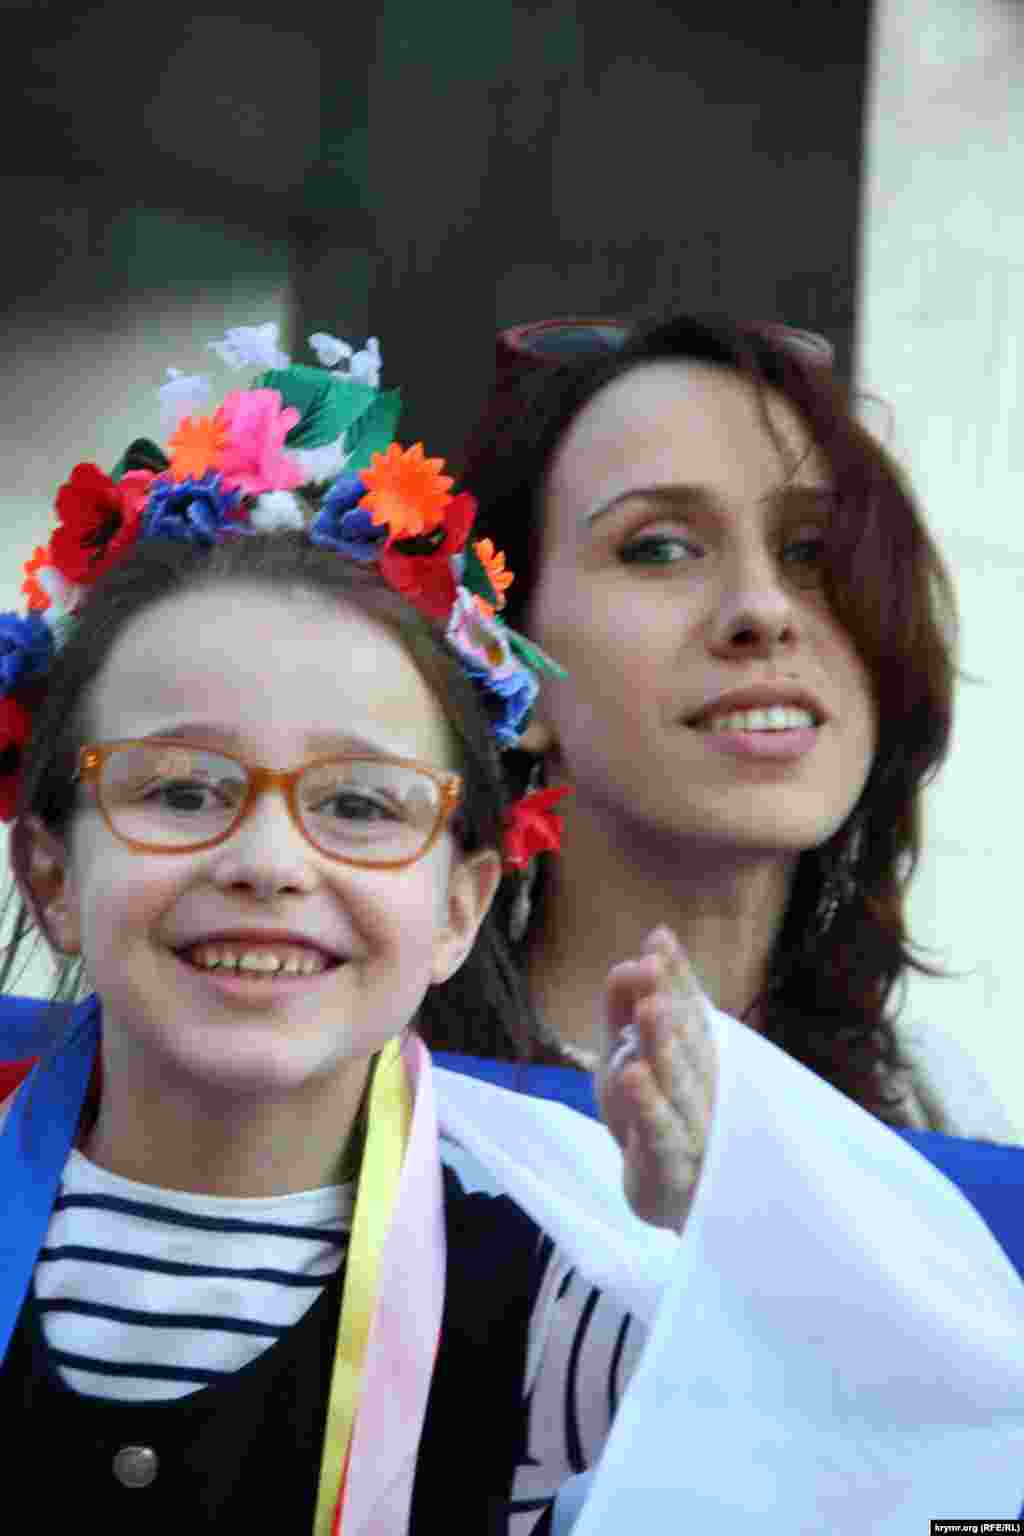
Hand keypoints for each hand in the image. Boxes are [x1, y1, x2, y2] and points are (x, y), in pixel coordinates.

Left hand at [595, 926, 715, 1232]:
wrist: (671, 1202)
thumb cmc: (650, 1120)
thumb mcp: (623, 1058)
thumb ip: (623, 1011)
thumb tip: (631, 960)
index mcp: (698, 1057)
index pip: (690, 1010)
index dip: (676, 976)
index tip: (658, 939)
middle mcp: (704, 1089)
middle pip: (687, 1044)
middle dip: (670, 1003)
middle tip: (652, 968)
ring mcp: (693, 1130)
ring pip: (680, 1086)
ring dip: (665, 1047)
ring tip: (650, 1010)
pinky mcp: (672, 1169)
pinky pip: (661, 1135)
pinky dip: (649, 1106)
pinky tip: (634, 1076)